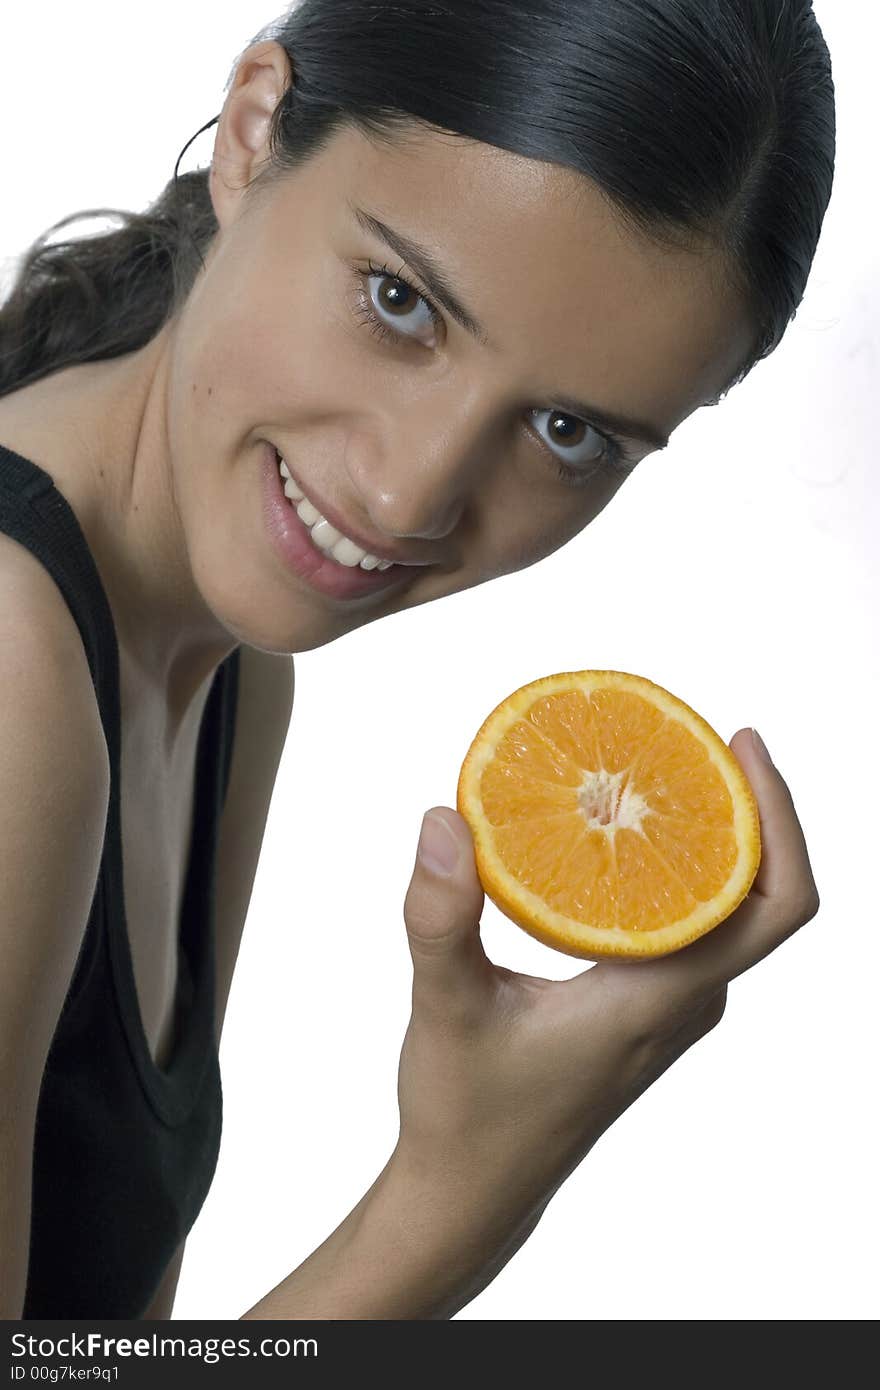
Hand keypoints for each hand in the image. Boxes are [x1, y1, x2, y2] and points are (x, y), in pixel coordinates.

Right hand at [395, 727, 819, 1240]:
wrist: (472, 1190)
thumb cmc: (468, 1115)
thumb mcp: (447, 1009)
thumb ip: (442, 918)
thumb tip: (443, 819)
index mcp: (662, 998)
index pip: (774, 905)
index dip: (781, 817)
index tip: (743, 743)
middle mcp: (683, 1001)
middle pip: (762, 892)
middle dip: (747, 805)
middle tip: (694, 736)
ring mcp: (667, 1007)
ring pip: (724, 906)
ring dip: (710, 834)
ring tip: (658, 767)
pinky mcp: (642, 1008)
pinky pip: (686, 923)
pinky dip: (672, 866)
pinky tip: (616, 832)